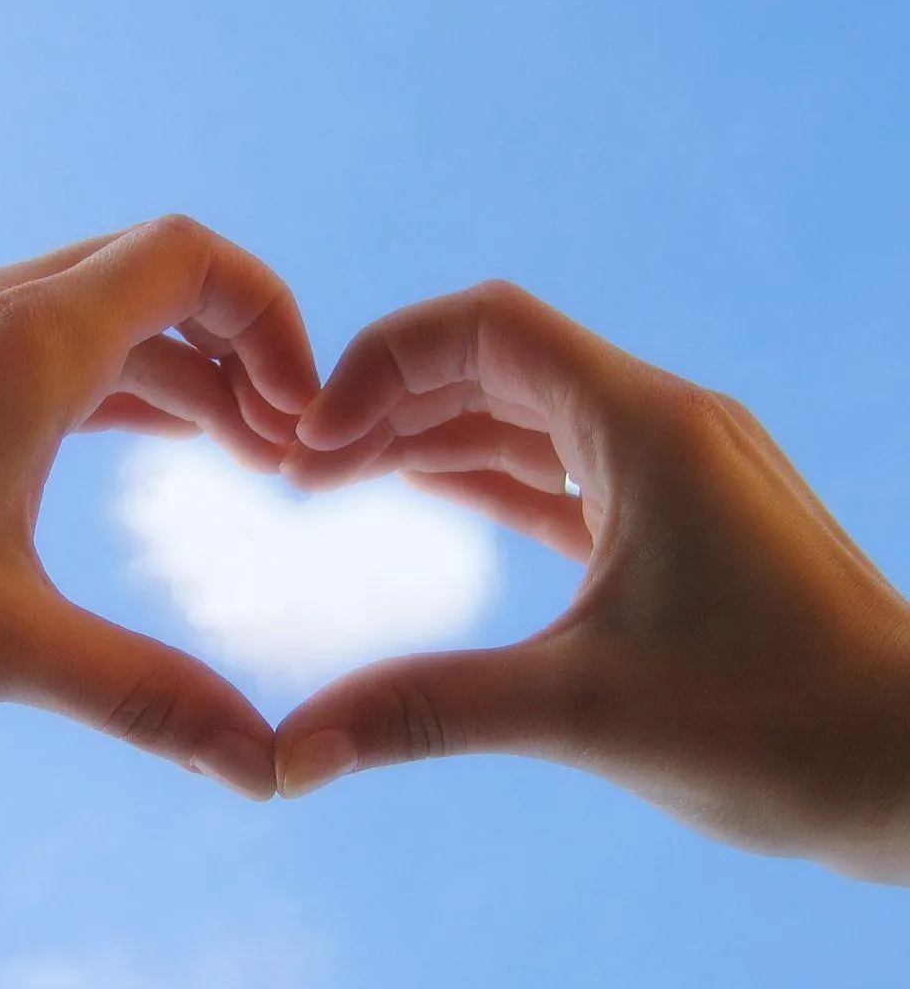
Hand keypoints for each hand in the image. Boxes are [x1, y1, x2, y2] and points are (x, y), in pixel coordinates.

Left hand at [0, 215, 318, 800]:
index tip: (301, 418)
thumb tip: (258, 763)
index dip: (273, 319)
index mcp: (32, 345)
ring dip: (191, 374)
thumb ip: (141, 693)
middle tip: (288, 457)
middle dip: (247, 355)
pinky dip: (126, 385)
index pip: (194, 259)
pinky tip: (145, 451)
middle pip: (166, 279)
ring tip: (245, 460)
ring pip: (113, 316)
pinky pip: (59, 346)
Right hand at [277, 280, 909, 880]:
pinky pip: (559, 465)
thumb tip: (296, 754)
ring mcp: (673, 468)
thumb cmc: (785, 729)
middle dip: (391, 400)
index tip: (313, 434)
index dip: (385, 360)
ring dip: (431, 434)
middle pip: (497, 362)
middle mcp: (662, 423)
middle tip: (301, 465)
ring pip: (526, 413)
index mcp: (647, 427)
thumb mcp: (586, 712)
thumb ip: (430, 712)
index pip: (490, 327)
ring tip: (337, 475)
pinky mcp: (676, 517)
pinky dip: (485, 470)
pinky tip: (426, 485)